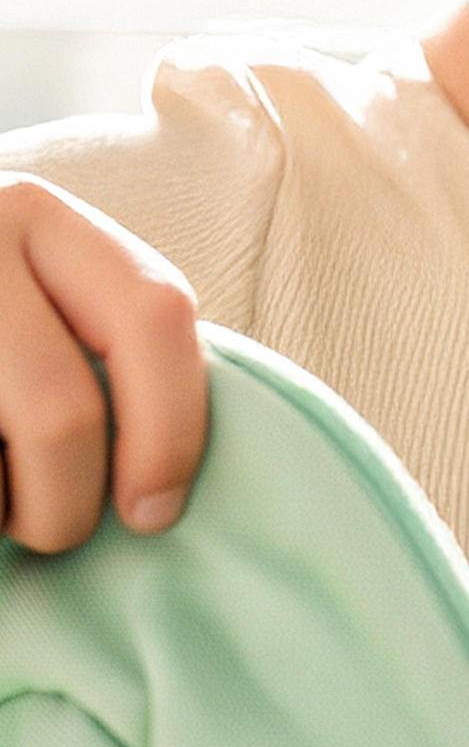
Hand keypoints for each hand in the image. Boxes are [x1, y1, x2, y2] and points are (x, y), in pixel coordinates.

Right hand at [0, 175, 207, 551]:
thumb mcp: (36, 292)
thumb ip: (106, 340)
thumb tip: (168, 475)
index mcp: (38, 216)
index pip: (154, 315)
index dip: (172, 429)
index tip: (156, 510)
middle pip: (61, 412)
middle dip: (71, 501)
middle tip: (60, 530)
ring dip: (5, 512)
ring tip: (0, 504)